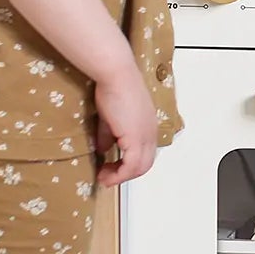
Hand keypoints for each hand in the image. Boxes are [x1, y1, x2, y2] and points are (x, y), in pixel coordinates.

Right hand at [93, 67, 158, 186]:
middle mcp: (151, 133)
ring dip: (121, 177)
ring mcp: (146, 136)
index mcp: (148, 126)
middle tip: (106, 176)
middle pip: (145, 164)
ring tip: (104, 178)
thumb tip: (103, 149)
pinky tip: (105, 174)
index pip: (145, 153)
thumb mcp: (109, 118)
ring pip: (140, 167)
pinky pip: (132, 165)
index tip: (110, 168)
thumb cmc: (113, 89)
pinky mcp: (136, 138)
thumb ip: (108, 135)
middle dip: (124, 174)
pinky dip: (119, 174)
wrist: (116, 75)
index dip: (129, 164)